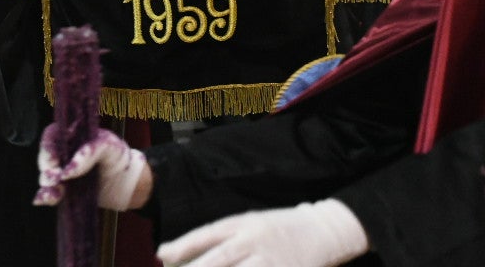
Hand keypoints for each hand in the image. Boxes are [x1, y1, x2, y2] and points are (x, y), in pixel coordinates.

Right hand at [34, 127, 150, 211]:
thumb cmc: (117, 156)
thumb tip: (68, 169)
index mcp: (73, 135)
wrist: (125, 181)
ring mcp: (62, 171)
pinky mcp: (63, 189)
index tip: (53, 160)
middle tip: (56, 178)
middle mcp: (64, 152)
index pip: (52, 135)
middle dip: (47, 169)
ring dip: (47, 185)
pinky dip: (46, 197)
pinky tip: (49, 199)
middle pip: (45, 157)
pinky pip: (48, 193)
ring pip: (45, 177)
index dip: (47, 146)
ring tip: (56, 193)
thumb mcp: (110, 147)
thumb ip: (90, 151)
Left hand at [158, 200, 368, 266]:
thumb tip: (182, 258)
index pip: (209, 234)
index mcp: (245, 223)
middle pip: (218, 260)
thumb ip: (223, 239)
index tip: (162, 255)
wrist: (322, 232)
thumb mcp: (251, 223)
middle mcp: (255, 240)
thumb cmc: (279, 229)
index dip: (184, 244)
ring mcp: (270, 261)